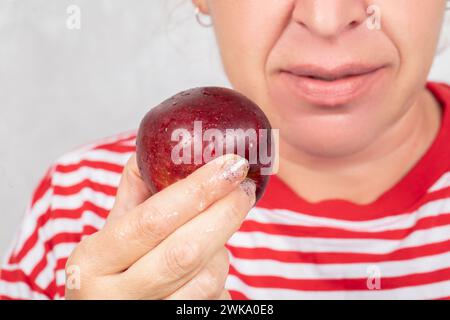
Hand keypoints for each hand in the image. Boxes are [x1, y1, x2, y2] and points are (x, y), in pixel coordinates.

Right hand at [65, 153, 254, 299]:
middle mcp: (114, 297)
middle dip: (225, 213)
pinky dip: (219, 273)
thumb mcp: (110, 234)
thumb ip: (134, 193)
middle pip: (186, 251)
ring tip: (215, 230)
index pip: (152, 219)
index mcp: (92, 261)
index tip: (229, 165)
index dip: (197, 189)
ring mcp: (148, 315)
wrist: (109, 312)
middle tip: (244, 189)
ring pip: (207, 277)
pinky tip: (209, 261)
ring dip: (221, 247)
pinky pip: (215, 297)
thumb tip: (160, 148)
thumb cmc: (111, 271)